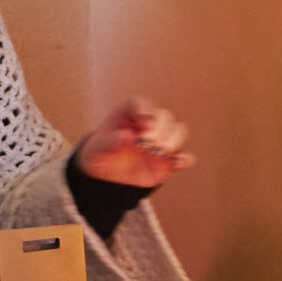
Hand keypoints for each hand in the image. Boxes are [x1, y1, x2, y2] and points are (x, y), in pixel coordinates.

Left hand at [75, 98, 194, 190]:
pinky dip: (184, 158)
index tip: (143, 122)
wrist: (108, 176)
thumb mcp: (98, 148)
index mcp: (129, 114)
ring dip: (173, 140)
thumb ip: (109, 142)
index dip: (144, 110)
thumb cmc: (102, 153)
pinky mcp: (169, 160)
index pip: (140, 104)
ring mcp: (161, 141)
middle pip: (164, 116)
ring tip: (159, 152)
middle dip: (159, 129)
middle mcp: (149, 124)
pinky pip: (183, 156)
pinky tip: (177, 164)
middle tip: (146, 144)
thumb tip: (126, 136)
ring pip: (178, 131)